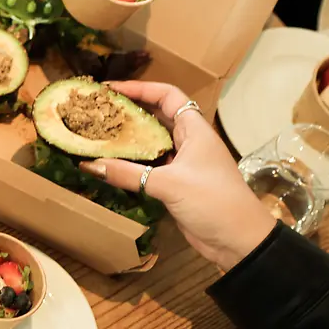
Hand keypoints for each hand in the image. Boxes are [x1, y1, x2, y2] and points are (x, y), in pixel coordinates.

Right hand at [79, 81, 275, 269]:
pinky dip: (132, 164)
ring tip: (99, 134)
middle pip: (157, 116)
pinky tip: (111, 166)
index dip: (141, 88)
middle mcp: (189, 142)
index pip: (168, 96)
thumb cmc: (213, 201)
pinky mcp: (177, 185)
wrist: (239, 240)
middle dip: (130, 111)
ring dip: (129, 138)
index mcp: (195, 130)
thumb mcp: (170, 184)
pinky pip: (150, 167)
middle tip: (99, 111)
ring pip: (153, 143)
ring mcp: (184, 164)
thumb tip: (89, 165)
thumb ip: (128, 174)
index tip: (111, 90)